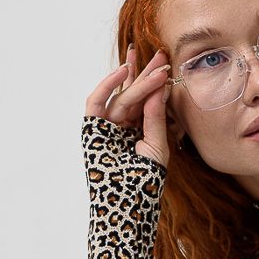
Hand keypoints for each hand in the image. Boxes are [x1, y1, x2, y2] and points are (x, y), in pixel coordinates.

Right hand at [84, 44, 173, 168]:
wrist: (128, 202)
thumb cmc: (145, 180)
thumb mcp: (157, 146)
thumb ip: (155, 117)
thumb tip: (160, 88)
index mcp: (137, 130)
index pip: (146, 102)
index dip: (155, 83)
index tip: (167, 66)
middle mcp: (120, 126)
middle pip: (133, 94)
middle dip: (145, 73)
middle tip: (161, 55)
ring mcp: (105, 127)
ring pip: (120, 97)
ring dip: (134, 79)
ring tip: (150, 63)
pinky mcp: (91, 129)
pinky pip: (96, 103)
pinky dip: (106, 86)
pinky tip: (122, 72)